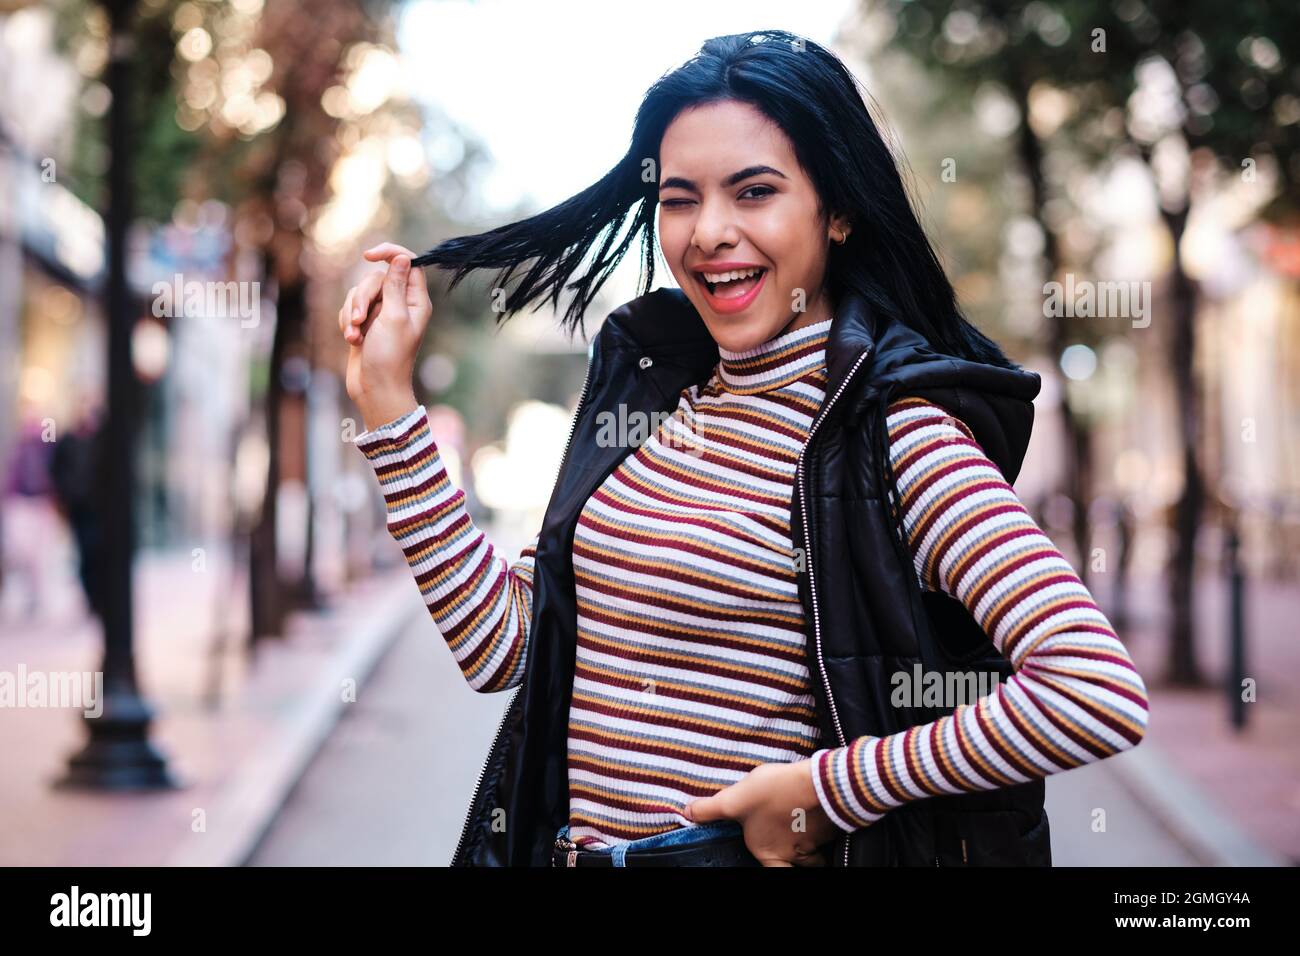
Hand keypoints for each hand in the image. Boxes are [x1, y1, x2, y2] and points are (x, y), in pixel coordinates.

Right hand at [338, 242, 431, 429]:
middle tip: (360, 320)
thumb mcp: (393, 317)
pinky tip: (352, 340)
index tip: (369, 255)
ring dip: (352, 312)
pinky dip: (347, 322)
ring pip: (360, 292)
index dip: (389, 254)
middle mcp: (401, 304)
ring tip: (355, 336)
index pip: (408, 263)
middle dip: (363, 297)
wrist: (374, 388)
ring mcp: (381, 313)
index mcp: (416, 301)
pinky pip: (350, 307)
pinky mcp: (365, 323)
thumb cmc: (389, 357)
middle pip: (377, 278)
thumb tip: (402, 258)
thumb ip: (395, 286)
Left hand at [684, 759, 843, 866]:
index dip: (774, 869)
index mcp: (768, 853)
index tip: (774, 862)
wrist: (819, 784)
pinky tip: (818, 814)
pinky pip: (826, 838)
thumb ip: (711, 809)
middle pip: (799, 866)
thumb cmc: (775, 794)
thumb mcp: (735, 799)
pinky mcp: (831, 828)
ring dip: (812, 849)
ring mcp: (814, 843)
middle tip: (795, 850)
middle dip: (800, 862)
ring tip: (806, 832)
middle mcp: (792, 854)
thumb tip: (687, 812)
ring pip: (814, 856)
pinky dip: (822, 831)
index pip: (773, 873)